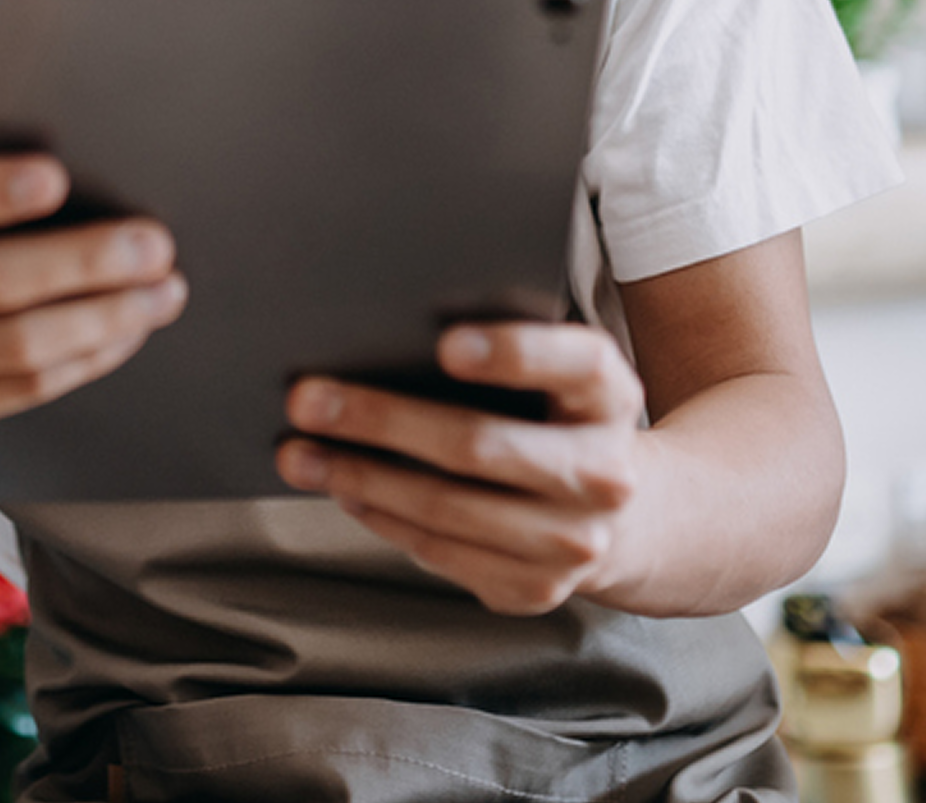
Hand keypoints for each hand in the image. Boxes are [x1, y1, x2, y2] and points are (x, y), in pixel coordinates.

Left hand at [277, 322, 646, 614]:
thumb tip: (375, 336)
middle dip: (380, 420)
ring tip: (298, 453)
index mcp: (609, 394)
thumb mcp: (553, 373)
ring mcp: (575, 541)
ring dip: (359, 477)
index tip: (444, 344)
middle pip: (479, 444)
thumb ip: (494, 347)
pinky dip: (381, 517)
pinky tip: (342, 489)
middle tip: (304, 399)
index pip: (574, 362)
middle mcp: (605, 472)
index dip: (513, 353)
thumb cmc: (555, 416)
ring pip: (447, 508)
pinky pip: (440, 551)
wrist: (626, 515)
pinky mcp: (537, 588)